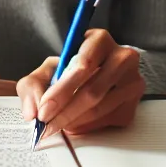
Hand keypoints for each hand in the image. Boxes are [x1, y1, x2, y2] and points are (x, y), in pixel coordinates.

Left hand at [16, 29, 144, 137]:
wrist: (95, 74)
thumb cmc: (70, 70)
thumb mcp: (48, 68)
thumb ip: (33, 85)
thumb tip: (32, 111)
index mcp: (100, 40)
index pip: (83, 66)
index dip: (62, 90)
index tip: (44, 110)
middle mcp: (123, 58)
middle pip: (93, 91)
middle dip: (65, 112)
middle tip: (46, 125)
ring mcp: (132, 82)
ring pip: (100, 109)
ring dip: (74, 121)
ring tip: (55, 126)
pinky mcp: (133, 105)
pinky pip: (108, 120)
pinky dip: (86, 126)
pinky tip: (74, 124)